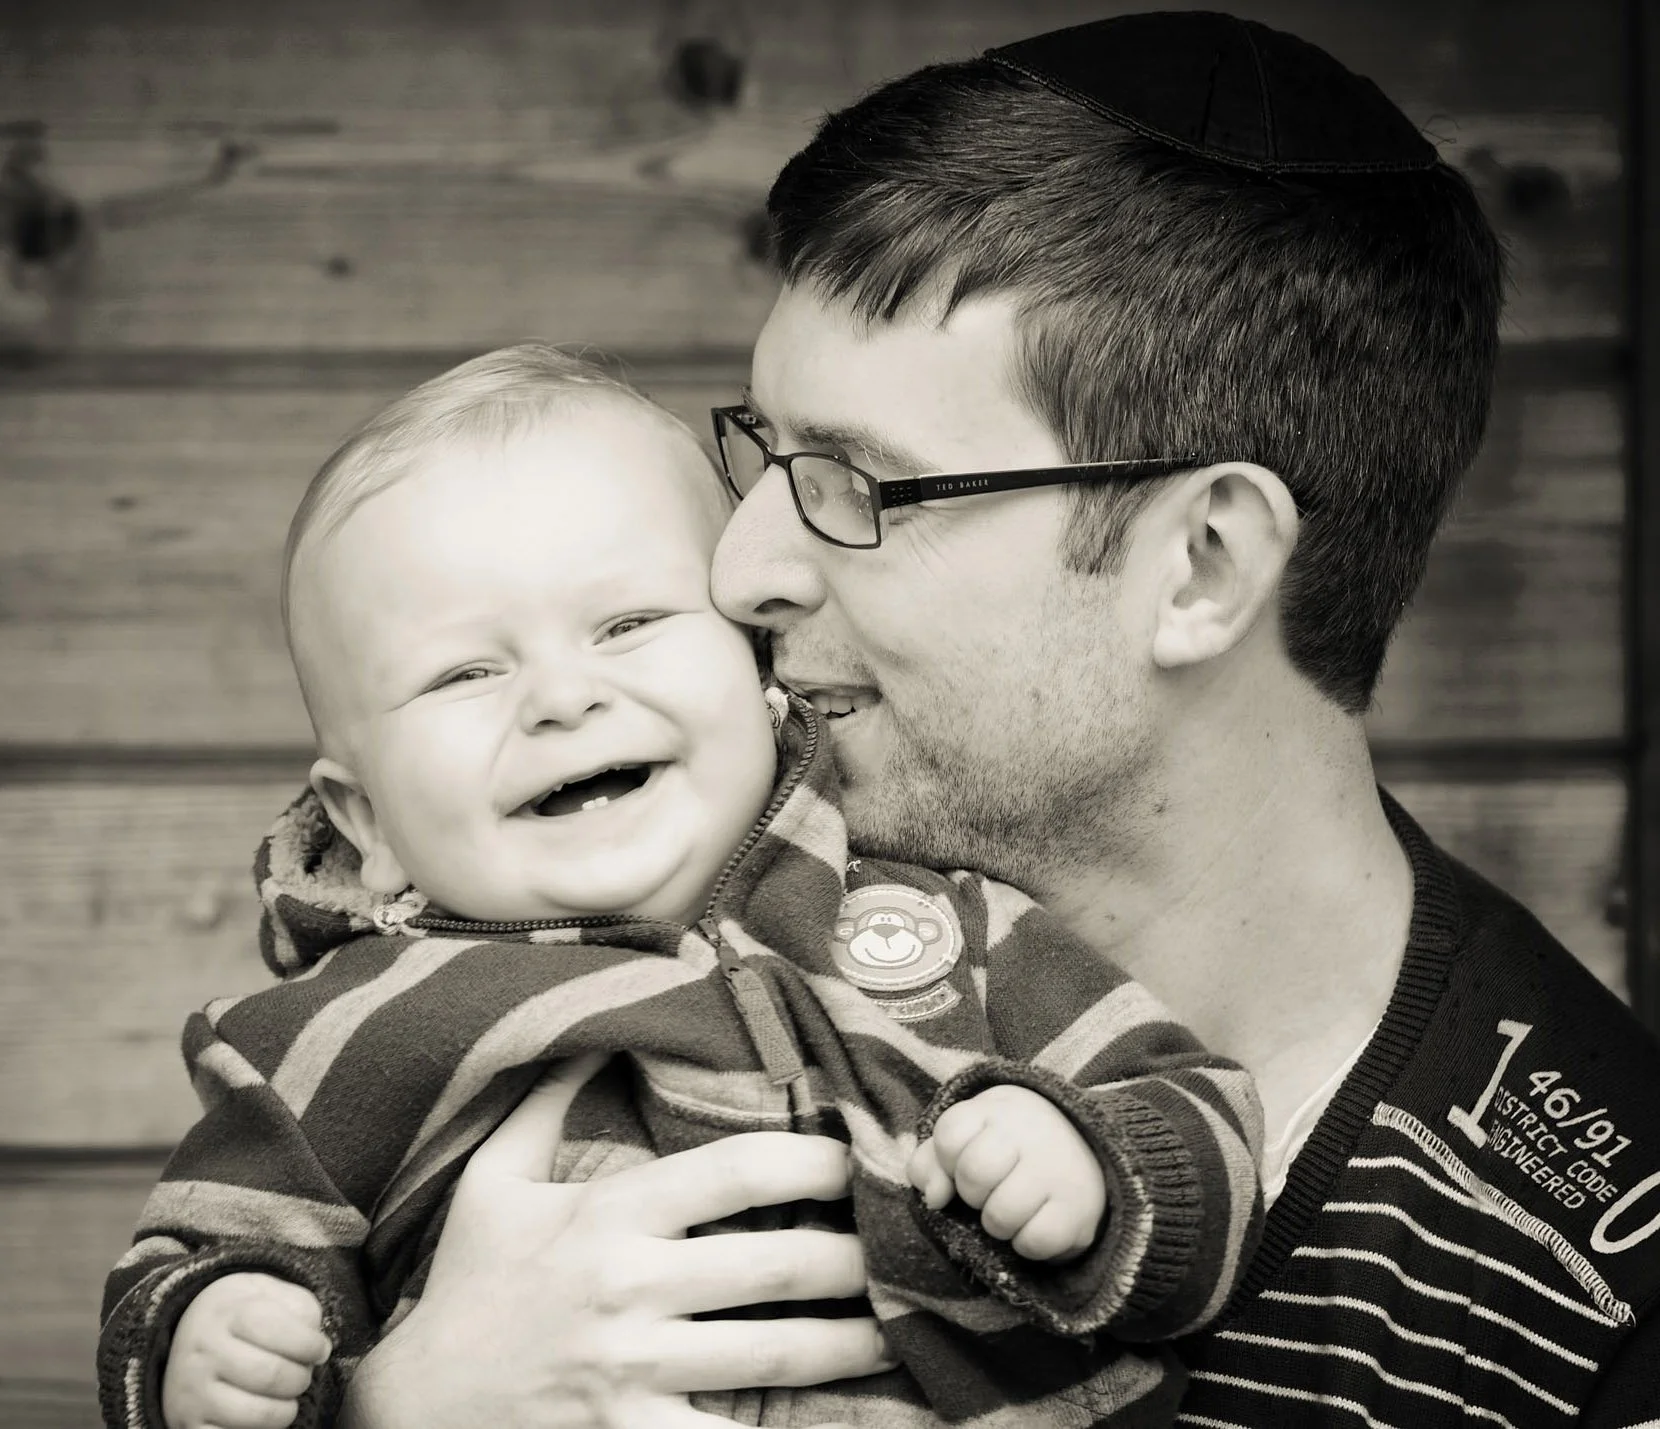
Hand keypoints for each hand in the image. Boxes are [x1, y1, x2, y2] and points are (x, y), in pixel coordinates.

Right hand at [161, 1273, 329, 1428]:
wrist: (186, 1334)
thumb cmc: (240, 1314)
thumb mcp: (268, 1292)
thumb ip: (300, 1308)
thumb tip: (318, 1347)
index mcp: (226, 1313)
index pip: (275, 1329)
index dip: (309, 1344)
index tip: (320, 1349)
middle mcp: (204, 1352)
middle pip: (271, 1375)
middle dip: (301, 1378)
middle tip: (303, 1374)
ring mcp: (192, 1391)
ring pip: (258, 1413)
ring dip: (286, 1409)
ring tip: (287, 1395)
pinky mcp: (190, 1424)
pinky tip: (264, 1412)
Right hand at [342, 1053, 891, 1428]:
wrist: (412, 1407)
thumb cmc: (466, 1285)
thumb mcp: (491, 1181)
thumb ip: (545, 1103)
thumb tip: (594, 1033)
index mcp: (609, 1217)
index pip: (735, 1172)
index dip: (811, 1158)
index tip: (856, 1158)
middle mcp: (630, 1289)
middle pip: (778, 1265)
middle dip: (854, 1256)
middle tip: (902, 1247)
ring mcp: (634, 1369)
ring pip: (774, 1353)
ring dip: (850, 1343)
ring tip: (900, 1327)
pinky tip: (839, 1418)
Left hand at [909, 1083, 1105, 1260]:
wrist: (1083, 1145)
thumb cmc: (1008, 1147)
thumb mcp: (966, 1139)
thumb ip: (931, 1163)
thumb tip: (934, 1199)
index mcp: (997, 1109)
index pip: (950, 1136)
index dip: (948, 1160)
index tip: (964, 1161)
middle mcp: (1031, 1133)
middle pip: (975, 1174)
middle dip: (972, 1192)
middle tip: (990, 1189)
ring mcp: (1058, 1171)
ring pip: (1000, 1216)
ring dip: (997, 1224)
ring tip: (1012, 1208)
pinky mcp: (1079, 1210)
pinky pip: (1034, 1241)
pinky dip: (1025, 1243)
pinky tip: (1033, 1224)